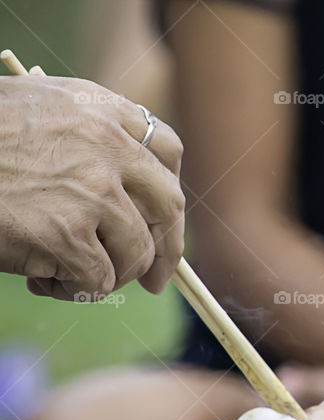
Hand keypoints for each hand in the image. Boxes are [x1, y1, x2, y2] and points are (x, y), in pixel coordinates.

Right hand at [0, 76, 184, 299]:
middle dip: (167, 251)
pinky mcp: (68, 234)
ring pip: (136, 253)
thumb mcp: (37, 108)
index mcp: (101, 110)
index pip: (166, 149)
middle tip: (157, 281)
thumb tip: (130, 188)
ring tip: (65, 271)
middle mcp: (108, 147)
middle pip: (168, 208)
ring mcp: (93, 192)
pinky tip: (39, 279)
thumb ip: (88, 134)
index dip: (168, 189)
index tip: (163, 219)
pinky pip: (98, 280)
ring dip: (109, 275)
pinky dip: (73, 290)